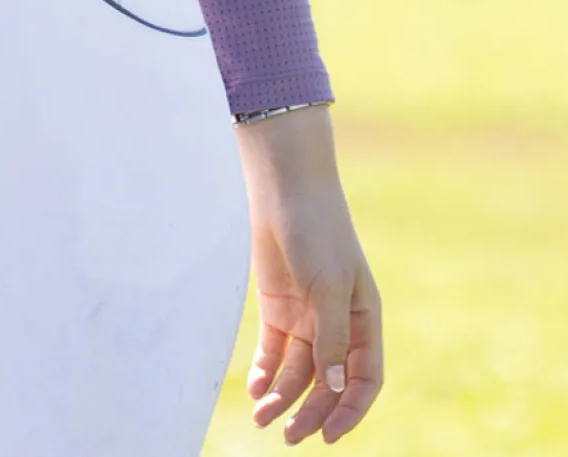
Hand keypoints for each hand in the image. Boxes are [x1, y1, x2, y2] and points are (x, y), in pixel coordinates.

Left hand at [234, 108, 382, 443]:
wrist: (283, 189)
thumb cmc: (317, 231)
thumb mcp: (328, 286)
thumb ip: (331, 338)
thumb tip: (331, 387)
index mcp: (364, 320)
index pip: (364, 378)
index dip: (350, 410)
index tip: (328, 435)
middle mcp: (337, 324)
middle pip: (327, 382)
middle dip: (310, 411)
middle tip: (290, 437)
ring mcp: (307, 316)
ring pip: (298, 371)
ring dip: (283, 396)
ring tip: (262, 419)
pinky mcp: (278, 306)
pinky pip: (274, 350)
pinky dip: (265, 372)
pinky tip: (255, 389)